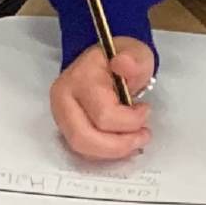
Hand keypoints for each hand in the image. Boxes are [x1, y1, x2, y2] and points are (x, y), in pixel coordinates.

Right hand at [50, 37, 154, 161]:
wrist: (104, 61)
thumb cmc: (122, 58)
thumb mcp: (136, 52)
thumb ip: (134, 59)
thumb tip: (123, 63)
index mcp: (80, 78)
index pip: (103, 114)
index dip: (130, 120)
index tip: (146, 109)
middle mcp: (63, 99)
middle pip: (85, 137)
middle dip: (119, 144)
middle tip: (142, 136)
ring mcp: (59, 115)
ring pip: (81, 147)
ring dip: (111, 151)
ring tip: (134, 141)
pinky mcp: (63, 127)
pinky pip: (82, 148)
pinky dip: (103, 151)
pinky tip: (121, 143)